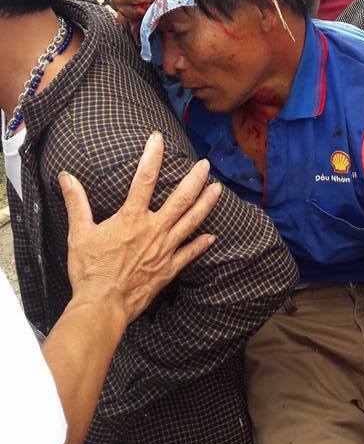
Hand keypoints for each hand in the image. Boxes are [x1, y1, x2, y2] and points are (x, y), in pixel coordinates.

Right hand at [58, 132, 220, 324]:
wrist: (102, 305)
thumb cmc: (89, 271)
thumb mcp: (79, 233)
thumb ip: (77, 202)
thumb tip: (66, 177)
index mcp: (131, 218)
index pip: (145, 178)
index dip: (153, 155)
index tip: (158, 138)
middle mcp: (153, 230)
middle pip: (181, 198)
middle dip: (195, 179)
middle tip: (205, 164)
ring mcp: (164, 249)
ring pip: (192, 221)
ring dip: (206, 204)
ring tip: (218, 189)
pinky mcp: (169, 269)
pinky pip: (190, 254)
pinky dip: (202, 244)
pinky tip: (213, 236)